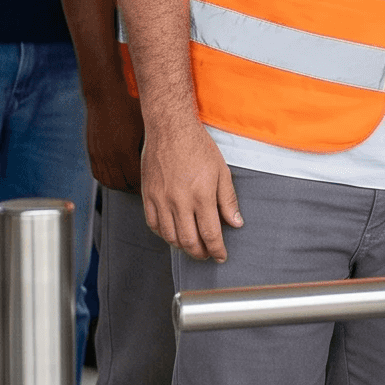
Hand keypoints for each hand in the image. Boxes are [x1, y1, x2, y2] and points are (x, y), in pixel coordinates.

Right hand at [84, 83, 145, 192]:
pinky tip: (115, 178)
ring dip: (121, 187)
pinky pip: (98, 174)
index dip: (146, 186)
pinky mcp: (92, 151)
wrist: (105, 93)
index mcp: (125, 151)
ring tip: (131, 186)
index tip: (154, 187)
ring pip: (109, 182)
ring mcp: (99, 154)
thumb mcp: (145, 124)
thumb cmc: (128, 104)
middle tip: (145, 189)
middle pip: (123, 185)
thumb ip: (151, 145)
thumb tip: (162, 158)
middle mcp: (110, 156)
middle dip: (135, 189)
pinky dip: (107, 180)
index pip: (137, 180)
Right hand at [142, 123, 241, 262]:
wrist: (170, 128)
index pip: (210, 234)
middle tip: (207, 254)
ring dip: (182, 246)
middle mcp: (179, 201)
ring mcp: (161, 199)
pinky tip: (172, 233)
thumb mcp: (221, 171)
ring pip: (170, 236)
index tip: (221, 256)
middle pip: (189, 241)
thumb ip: (228, 200)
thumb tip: (236, 223)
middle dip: (200, 253)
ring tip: (192, 245)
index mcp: (201, 195)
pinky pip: (153, 224)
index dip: (217, 250)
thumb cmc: (198, 146)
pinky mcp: (147, 195)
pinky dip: (164, 234)